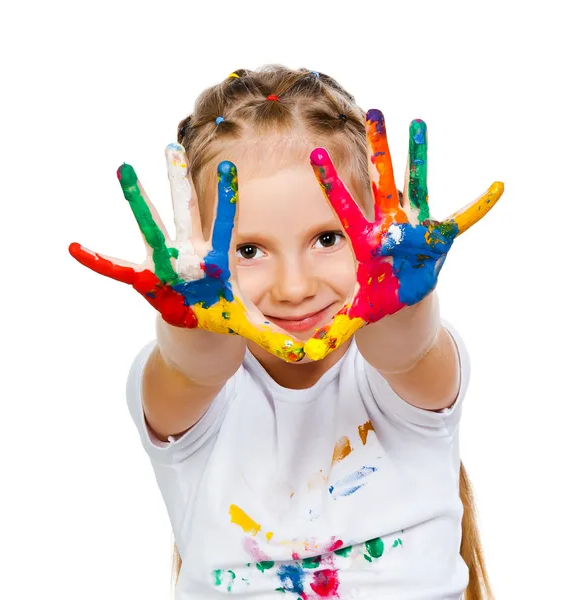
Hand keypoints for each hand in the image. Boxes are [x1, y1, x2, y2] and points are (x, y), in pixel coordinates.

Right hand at [69, 143, 304, 361]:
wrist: (199, 327)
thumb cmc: (225, 315)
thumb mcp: (249, 324)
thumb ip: (275, 335)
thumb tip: (308, 353)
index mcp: (217, 258)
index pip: (225, 224)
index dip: (227, 199)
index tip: (231, 167)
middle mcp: (189, 253)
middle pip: (185, 212)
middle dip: (178, 181)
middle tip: (170, 146)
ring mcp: (165, 263)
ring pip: (150, 226)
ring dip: (138, 201)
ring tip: (124, 168)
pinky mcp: (145, 280)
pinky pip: (117, 271)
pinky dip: (98, 262)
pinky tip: (75, 247)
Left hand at [304, 110, 503, 359]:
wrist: (401, 313)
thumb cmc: (375, 309)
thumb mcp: (357, 316)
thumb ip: (338, 327)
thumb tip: (309, 349)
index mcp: (366, 243)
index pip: (345, 208)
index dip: (331, 183)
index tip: (314, 153)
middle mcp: (390, 228)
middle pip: (383, 183)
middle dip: (380, 150)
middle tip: (376, 112)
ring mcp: (415, 231)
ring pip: (417, 188)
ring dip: (419, 158)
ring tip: (419, 122)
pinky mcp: (439, 242)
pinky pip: (464, 222)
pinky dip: (479, 208)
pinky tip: (497, 187)